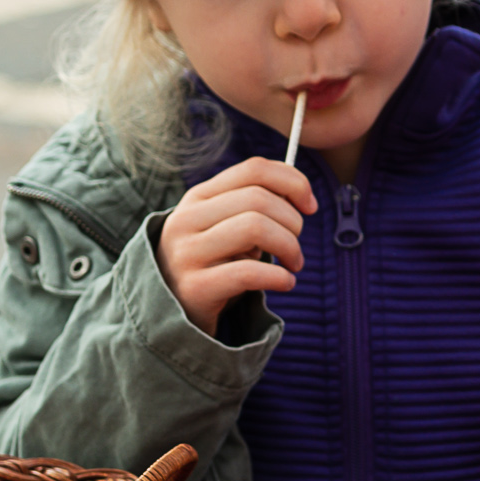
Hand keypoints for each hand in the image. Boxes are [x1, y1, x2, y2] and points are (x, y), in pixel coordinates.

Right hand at [156, 157, 316, 335]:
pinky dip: (279, 276)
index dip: (293, 182)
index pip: (254, 169)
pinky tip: (286, 282)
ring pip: (256, 227)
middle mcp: (187, 219)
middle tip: (296, 246)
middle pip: (259, 199)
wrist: (169, 311)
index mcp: (198, 197)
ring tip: (293, 264)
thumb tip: (301, 194)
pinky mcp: (195, 287)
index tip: (310, 206)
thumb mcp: (225, 225)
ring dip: (289, 246)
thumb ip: (255, 205)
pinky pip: (249, 272)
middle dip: (293, 221)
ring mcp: (187, 253)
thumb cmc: (212, 262)